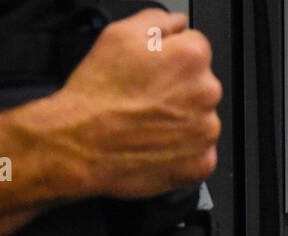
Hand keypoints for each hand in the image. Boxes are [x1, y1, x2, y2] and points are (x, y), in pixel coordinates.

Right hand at [47, 9, 221, 198]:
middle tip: (145, 99)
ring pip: (200, 119)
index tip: (154, 72)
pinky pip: (199, 152)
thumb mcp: (120, 34)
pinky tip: (156, 143)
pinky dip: (182, 151)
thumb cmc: (98, 95)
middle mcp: (206, 93)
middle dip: (178, 90)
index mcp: (191, 57)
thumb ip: (157, 21)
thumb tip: (175, 23)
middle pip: (200, 85)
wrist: (82, 145)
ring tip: (147, 123)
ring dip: (181, 120)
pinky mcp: (200, 163)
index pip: (196, 48)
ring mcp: (206, 131)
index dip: (171, 59)